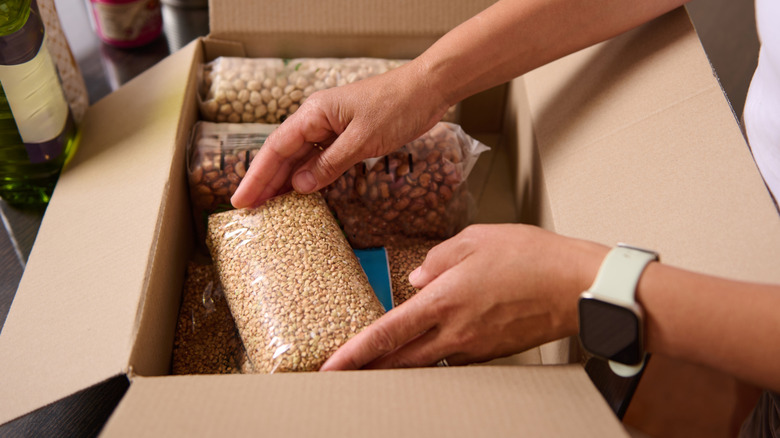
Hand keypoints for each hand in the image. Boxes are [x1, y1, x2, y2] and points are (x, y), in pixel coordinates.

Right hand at [230, 61, 450, 207]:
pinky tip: (301, 191)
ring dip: (284, 181)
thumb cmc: (397, 107)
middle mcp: (317, 118)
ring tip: (268, 206)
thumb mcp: (362, 140)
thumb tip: (300, 186)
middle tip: (247, 210)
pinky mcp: (346, 134)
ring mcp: (331, 126)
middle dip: (264, 181)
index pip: (276, 148)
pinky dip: (309, 175)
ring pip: (300, 157)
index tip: (242, 200)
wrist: (428, 89)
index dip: (257, 176)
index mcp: (314, 113)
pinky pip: (320, 157)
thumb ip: (330, 164)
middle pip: (283, 154)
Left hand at [320, 224, 608, 369]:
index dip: (354, 354)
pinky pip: (451, 356)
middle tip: (341, 375)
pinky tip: (428, 343)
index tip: (330, 367)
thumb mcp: (476, 239)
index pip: (387, 333)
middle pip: (399, 361)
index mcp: (445, 301)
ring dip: (398, 363)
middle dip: (367, 371)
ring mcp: (473, 346)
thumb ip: (437, 259)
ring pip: (424, 362)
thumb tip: (416, 277)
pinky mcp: (490, 351)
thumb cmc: (532, 257)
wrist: (577, 285)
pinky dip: (432, 353)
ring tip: (378, 360)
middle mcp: (455, 331)